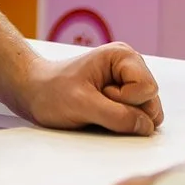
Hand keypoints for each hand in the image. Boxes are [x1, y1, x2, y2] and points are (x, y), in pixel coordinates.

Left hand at [18, 42, 164, 134]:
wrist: (33, 92)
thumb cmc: (51, 92)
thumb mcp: (82, 105)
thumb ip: (117, 116)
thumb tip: (147, 127)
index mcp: (122, 57)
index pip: (148, 88)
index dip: (126, 100)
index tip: (99, 95)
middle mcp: (130, 66)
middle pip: (151, 102)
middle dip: (127, 112)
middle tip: (97, 104)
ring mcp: (128, 82)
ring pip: (147, 112)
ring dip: (124, 118)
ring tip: (97, 108)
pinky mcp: (124, 97)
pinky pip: (137, 117)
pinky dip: (121, 122)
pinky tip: (100, 114)